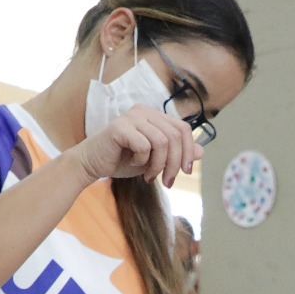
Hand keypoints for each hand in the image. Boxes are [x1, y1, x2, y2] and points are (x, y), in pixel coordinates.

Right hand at [73, 105, 201, 187]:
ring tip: (149, 176)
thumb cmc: (122, 160)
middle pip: (175, 136)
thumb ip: (176, 153)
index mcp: (154, 116)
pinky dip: (142, 161)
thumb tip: (201, 151)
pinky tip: (132, 163)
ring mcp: (132, 117)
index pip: (183, 129)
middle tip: (167, 182)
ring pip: (162, 142)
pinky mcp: (120, 127)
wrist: (92, 164)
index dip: (188, 151)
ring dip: (159, 165)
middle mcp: (144, 111)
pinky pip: (144, 146)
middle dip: (174, 163)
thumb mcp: (155, 160)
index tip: (186, 172)